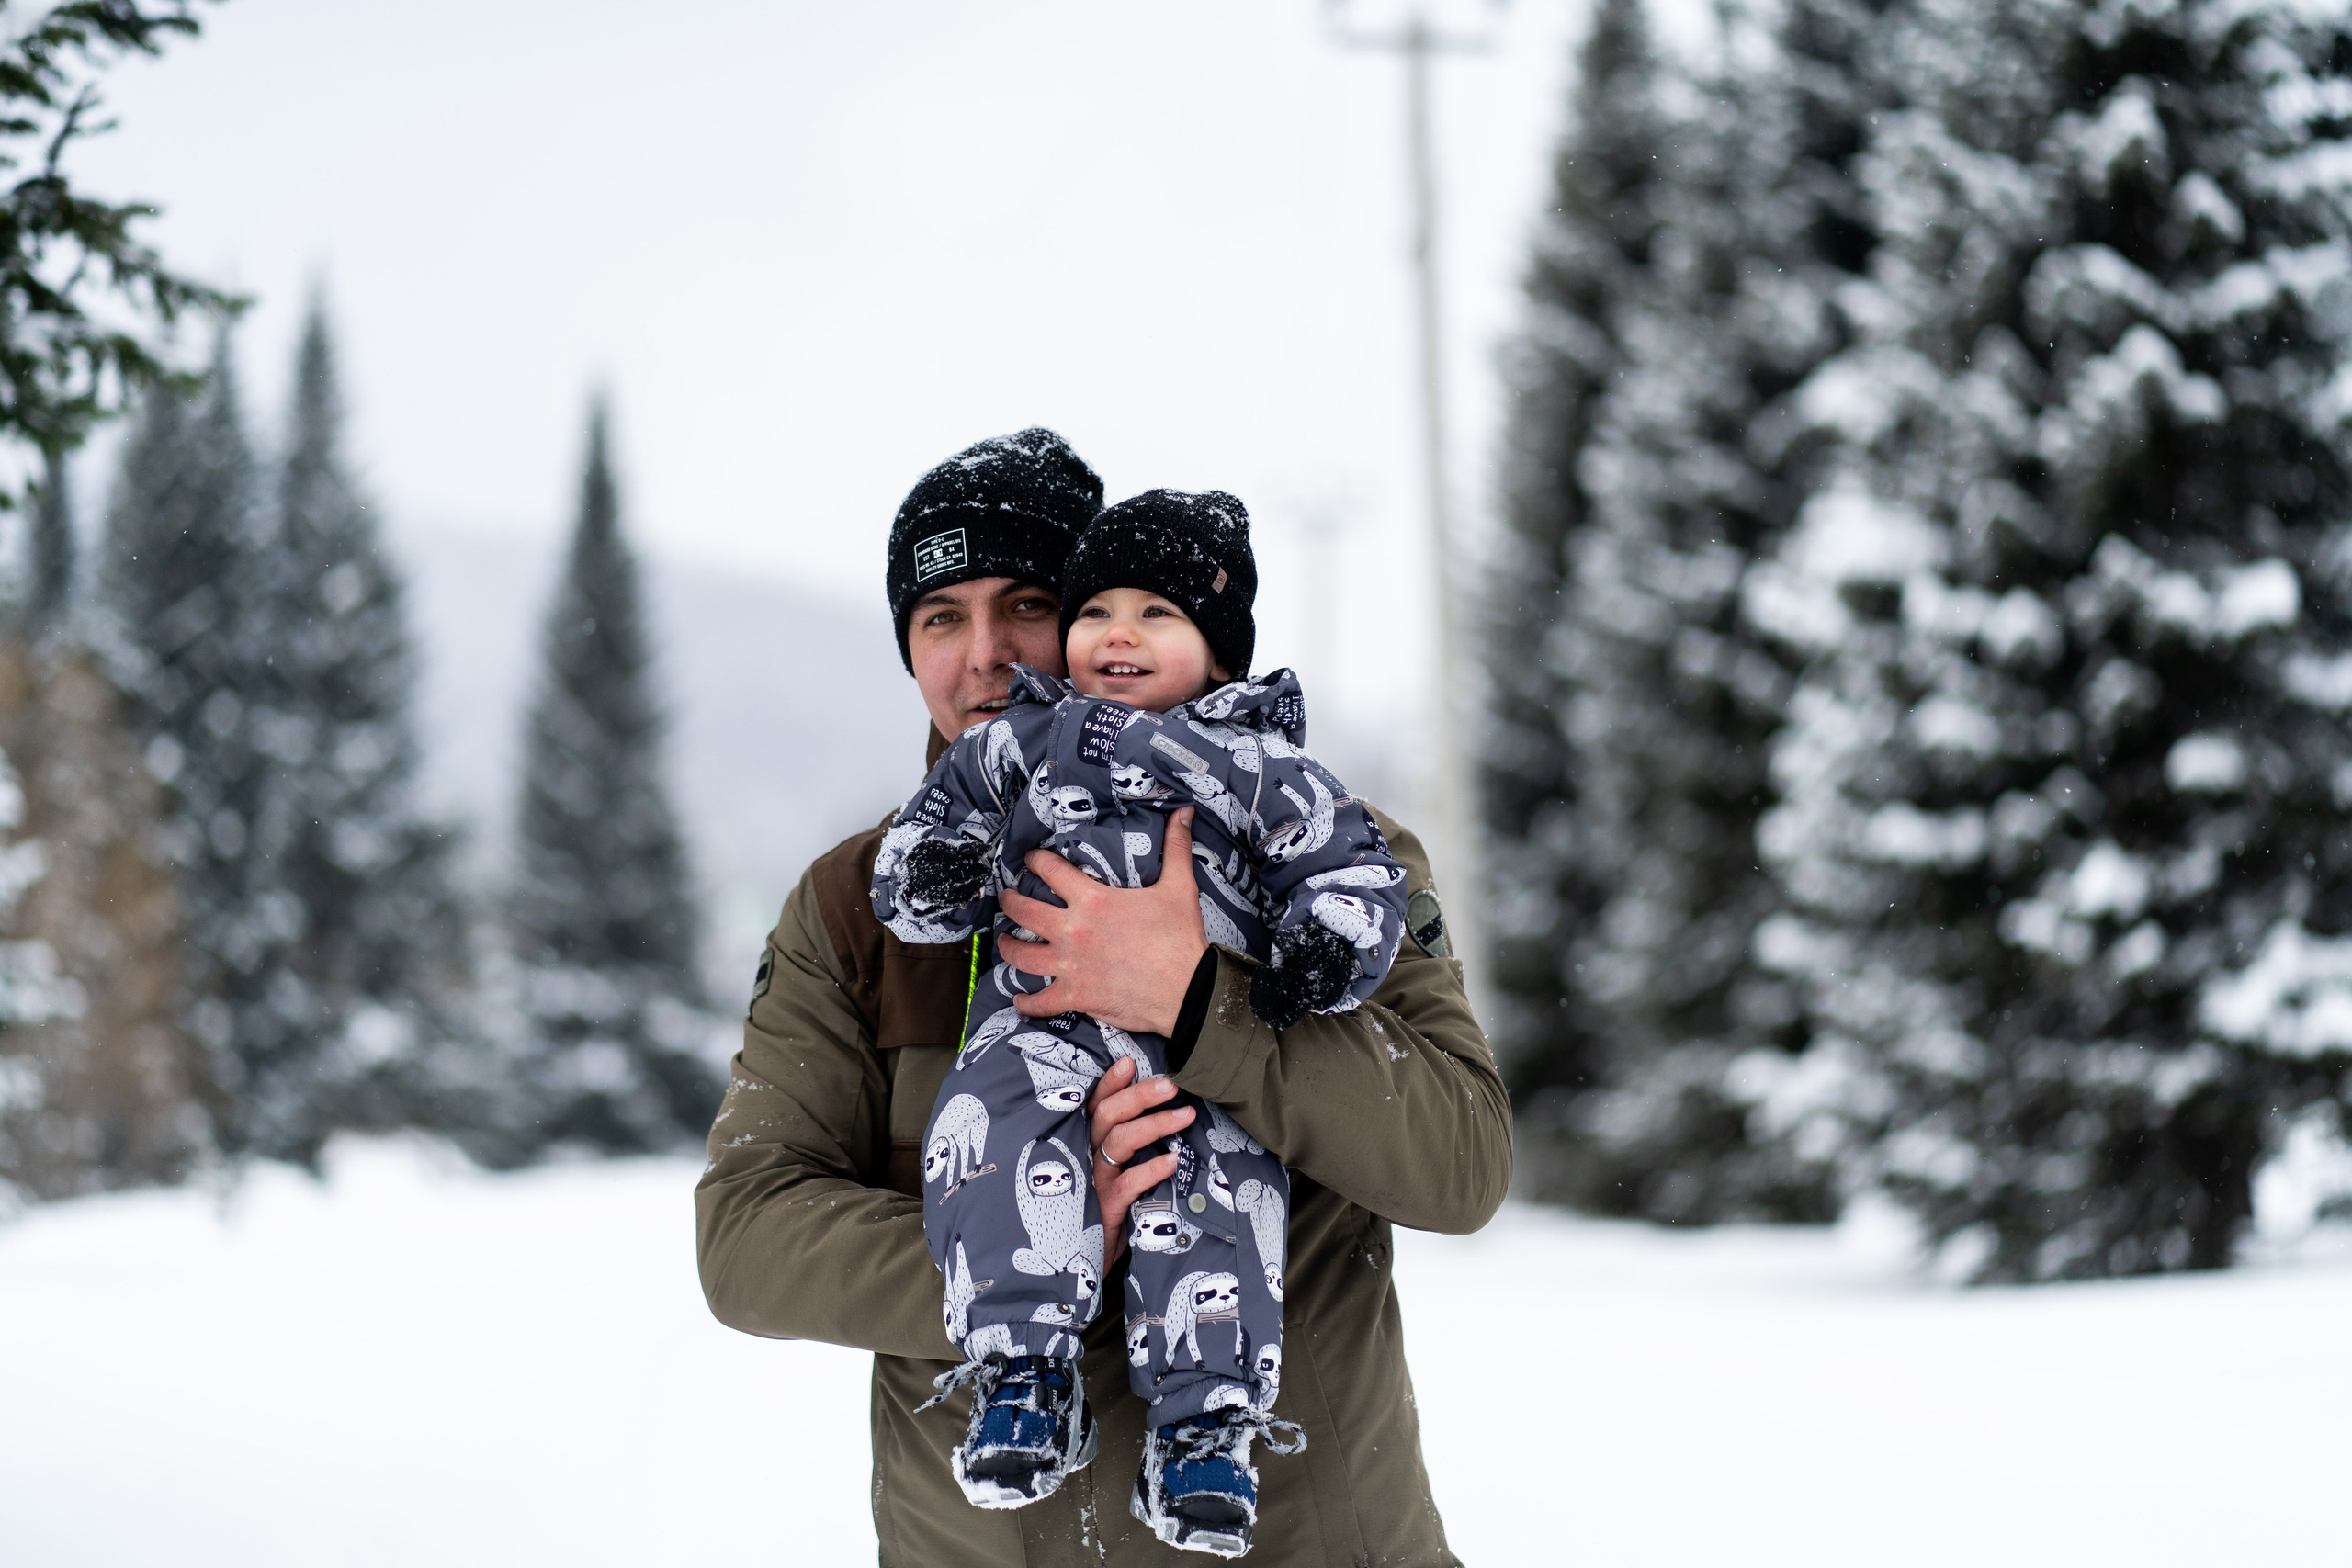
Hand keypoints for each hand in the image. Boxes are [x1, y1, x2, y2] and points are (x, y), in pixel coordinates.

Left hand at [999, 807, 1207, 1035]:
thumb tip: (1185, 811)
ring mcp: (1070, 966)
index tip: (1030, 858)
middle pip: (1024, 912)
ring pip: (1021, 956)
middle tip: (1006, 898)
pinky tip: (1019, 999)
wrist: (1187, 990)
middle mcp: (1073, 931)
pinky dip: (1026, 1002)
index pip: (1051, 871)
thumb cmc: (1180, 939)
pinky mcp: (1075, 996)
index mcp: (1093, 900)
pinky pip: (1040, 1001)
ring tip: (1004, 942)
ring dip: (1007, 947)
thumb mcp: (1179, 887)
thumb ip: (1176, 847)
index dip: (1036, 860)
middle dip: (1010, 902)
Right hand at [1087, 1056, 1192, 1273]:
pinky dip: (1151, 1169)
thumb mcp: (1116, 1172)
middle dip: (1139, 1096)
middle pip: (1107, 1116)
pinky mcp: (1104, 1210)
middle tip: (1172, 1085)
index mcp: (1087, 1144)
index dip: (1110, 1083)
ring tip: (1186, 1116)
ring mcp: (1094, 1184)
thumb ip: (1130, 1144)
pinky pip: (1127, 1184)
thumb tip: (1166, 1109)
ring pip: (1118, 1143)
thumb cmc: (1108, 1208)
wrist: (1086, 1261)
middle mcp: (1086, 1158)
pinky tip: (1173, 1161)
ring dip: (1154, 1125)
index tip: (1130, 1062)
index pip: (1095, 1105)